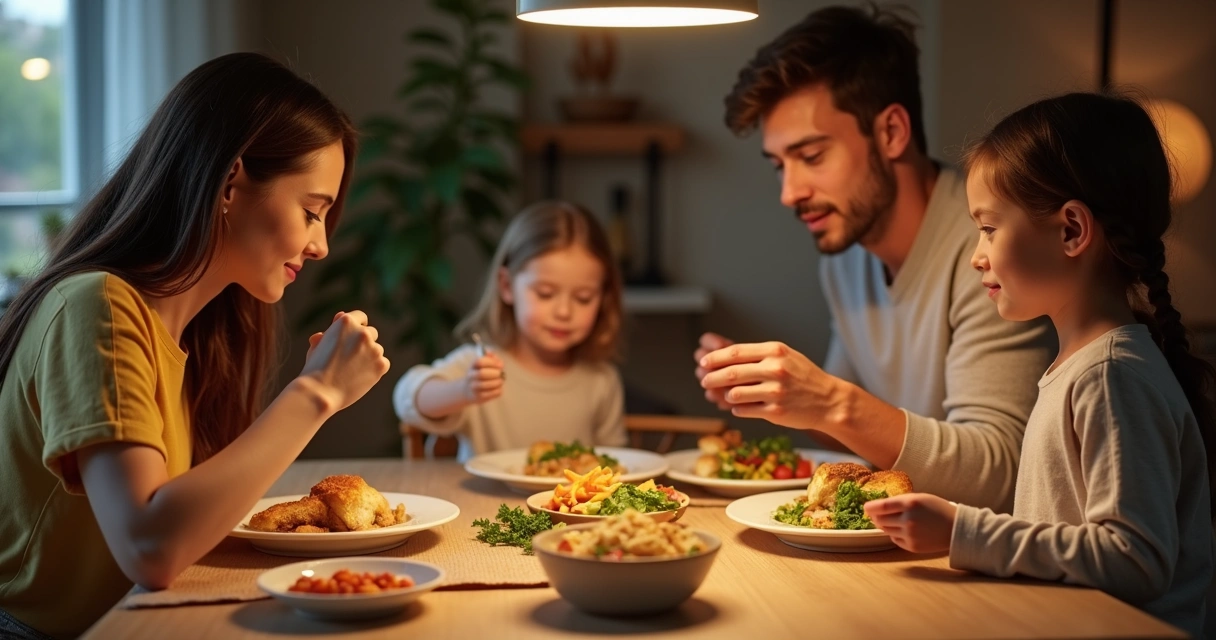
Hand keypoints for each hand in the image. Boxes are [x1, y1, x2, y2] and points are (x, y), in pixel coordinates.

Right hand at [299, 310, 390, 412]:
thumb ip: (332, 330)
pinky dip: (375, 369)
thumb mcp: (318, 344)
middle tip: (350, 357)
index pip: (360, 317)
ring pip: (377, 349)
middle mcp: (362, 332)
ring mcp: (374, 348)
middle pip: (371, 333)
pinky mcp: (381, 364)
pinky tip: (360, 377)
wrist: (319, 392)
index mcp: (346, 322)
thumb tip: (340, 315)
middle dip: (363, 343)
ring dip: (369, 356)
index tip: (351, 337)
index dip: (356, 327)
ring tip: (352, 370)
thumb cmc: (315, 369)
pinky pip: (383, 363)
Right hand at [465, 351, 504, 403]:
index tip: (501, 365)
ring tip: (501, 381)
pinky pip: (490, 394)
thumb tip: (496, 358)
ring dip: (497, 382)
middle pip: (482, 373)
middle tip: (501, 374)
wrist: (469, 391)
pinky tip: (499, 388)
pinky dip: (498, 390)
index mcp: (473, 366)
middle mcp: (471, 376)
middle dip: (494, 373)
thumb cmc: (481, 373)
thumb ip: (492, 358)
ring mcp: (473, 387)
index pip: (480, 361)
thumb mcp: (485, 364)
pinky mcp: (478, 397)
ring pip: (485, 385)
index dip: (492, 362)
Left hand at [698, 341, 840, 429]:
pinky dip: (738, 409)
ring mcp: (775, 392)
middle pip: (731, 373)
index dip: (715, 358)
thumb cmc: (804, 377)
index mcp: (775, 351)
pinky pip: (744, 411)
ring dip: (726, 396)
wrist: (829, 401)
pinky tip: (741, 407)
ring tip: (728, 395)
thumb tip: (724, 358)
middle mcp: (774, 369)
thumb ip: (758, 356)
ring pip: (734, 394)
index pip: (735, 352)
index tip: (703, 363)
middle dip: (711, 378)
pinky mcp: (775, 412)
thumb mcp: (785, 356)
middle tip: (705, 381)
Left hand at [863, 493, 956, 553]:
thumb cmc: (937, 509)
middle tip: (876, 514)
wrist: (955, 528)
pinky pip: (894, 539)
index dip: (870, 507)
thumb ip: (900, 501)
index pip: (882, 506)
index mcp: (910, 503)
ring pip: (886, 530)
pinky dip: (894, 534)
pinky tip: (903, 530)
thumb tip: (878, 508)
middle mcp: (908, 520)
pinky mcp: (912, 547)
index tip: (865, 507)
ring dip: (885, 525)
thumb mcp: (920, 498)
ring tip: (892, 520)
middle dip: (876, 516)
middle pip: (880, 519)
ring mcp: (909, 535)